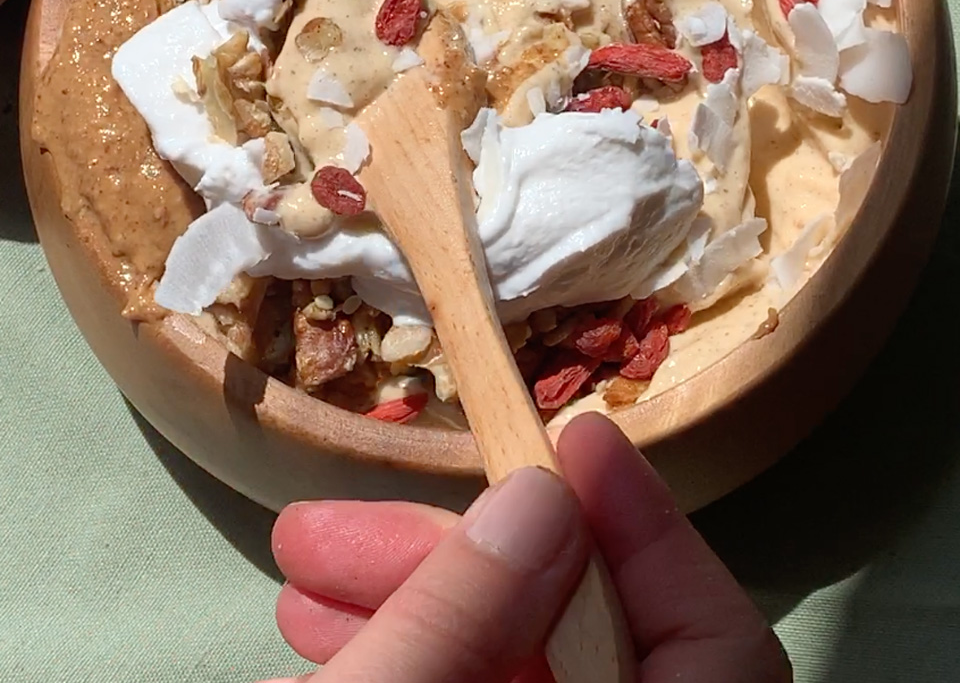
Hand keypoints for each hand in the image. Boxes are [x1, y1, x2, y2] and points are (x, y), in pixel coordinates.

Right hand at [269, 412, 790, 682]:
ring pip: (512, 661)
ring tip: (301, 570)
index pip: (718, 644)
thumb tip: (539, 494)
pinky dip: (409, 653)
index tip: (571, 433)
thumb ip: (468, 621)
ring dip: (409, 602)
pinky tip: (328, 636)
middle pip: (585, 634)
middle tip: (332, 526)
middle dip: (455, 559)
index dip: (647, 527)